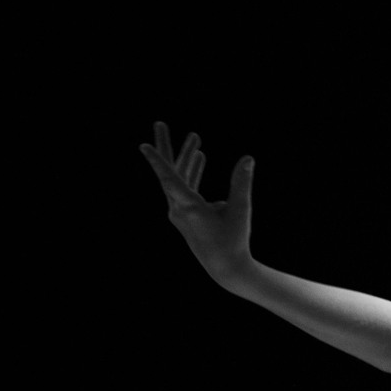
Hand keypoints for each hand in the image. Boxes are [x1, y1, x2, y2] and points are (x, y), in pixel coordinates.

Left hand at [141, 121, 254, 285]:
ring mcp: (180, 212)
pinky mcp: (187, 215)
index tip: (143, 145)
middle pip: (169, 172)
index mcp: (188, 208)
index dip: (157, 161)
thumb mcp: (241, 210)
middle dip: (166, 146)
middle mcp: (179, 209)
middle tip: (159, 123)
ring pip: (179, 178)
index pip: (169, 179)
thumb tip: (247, 158)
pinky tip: (201, 157)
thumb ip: (242, 183)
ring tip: (195, 137)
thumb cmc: (234, 241)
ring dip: (188, 158)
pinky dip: (192, 172)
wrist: (227, 267)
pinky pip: (185, 187)